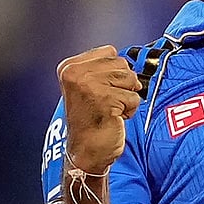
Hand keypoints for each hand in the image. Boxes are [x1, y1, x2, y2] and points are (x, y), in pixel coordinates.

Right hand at [57, 45, 142, 172]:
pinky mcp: (104, 99)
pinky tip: (114, 118)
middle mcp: (75, 73)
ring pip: (131, 79)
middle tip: (106, 103)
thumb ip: (103, 68)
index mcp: (69, 67)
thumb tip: (128, 59)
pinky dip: (130, 110)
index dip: (114, 73)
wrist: (86, 151)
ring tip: (110, 109)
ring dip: (127, 97)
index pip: (110, 52)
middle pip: (122, 64)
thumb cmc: (92, 120)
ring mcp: (89, 85)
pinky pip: (134, 97)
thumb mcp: (88, 85)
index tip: (101, 91)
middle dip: (123, 85)